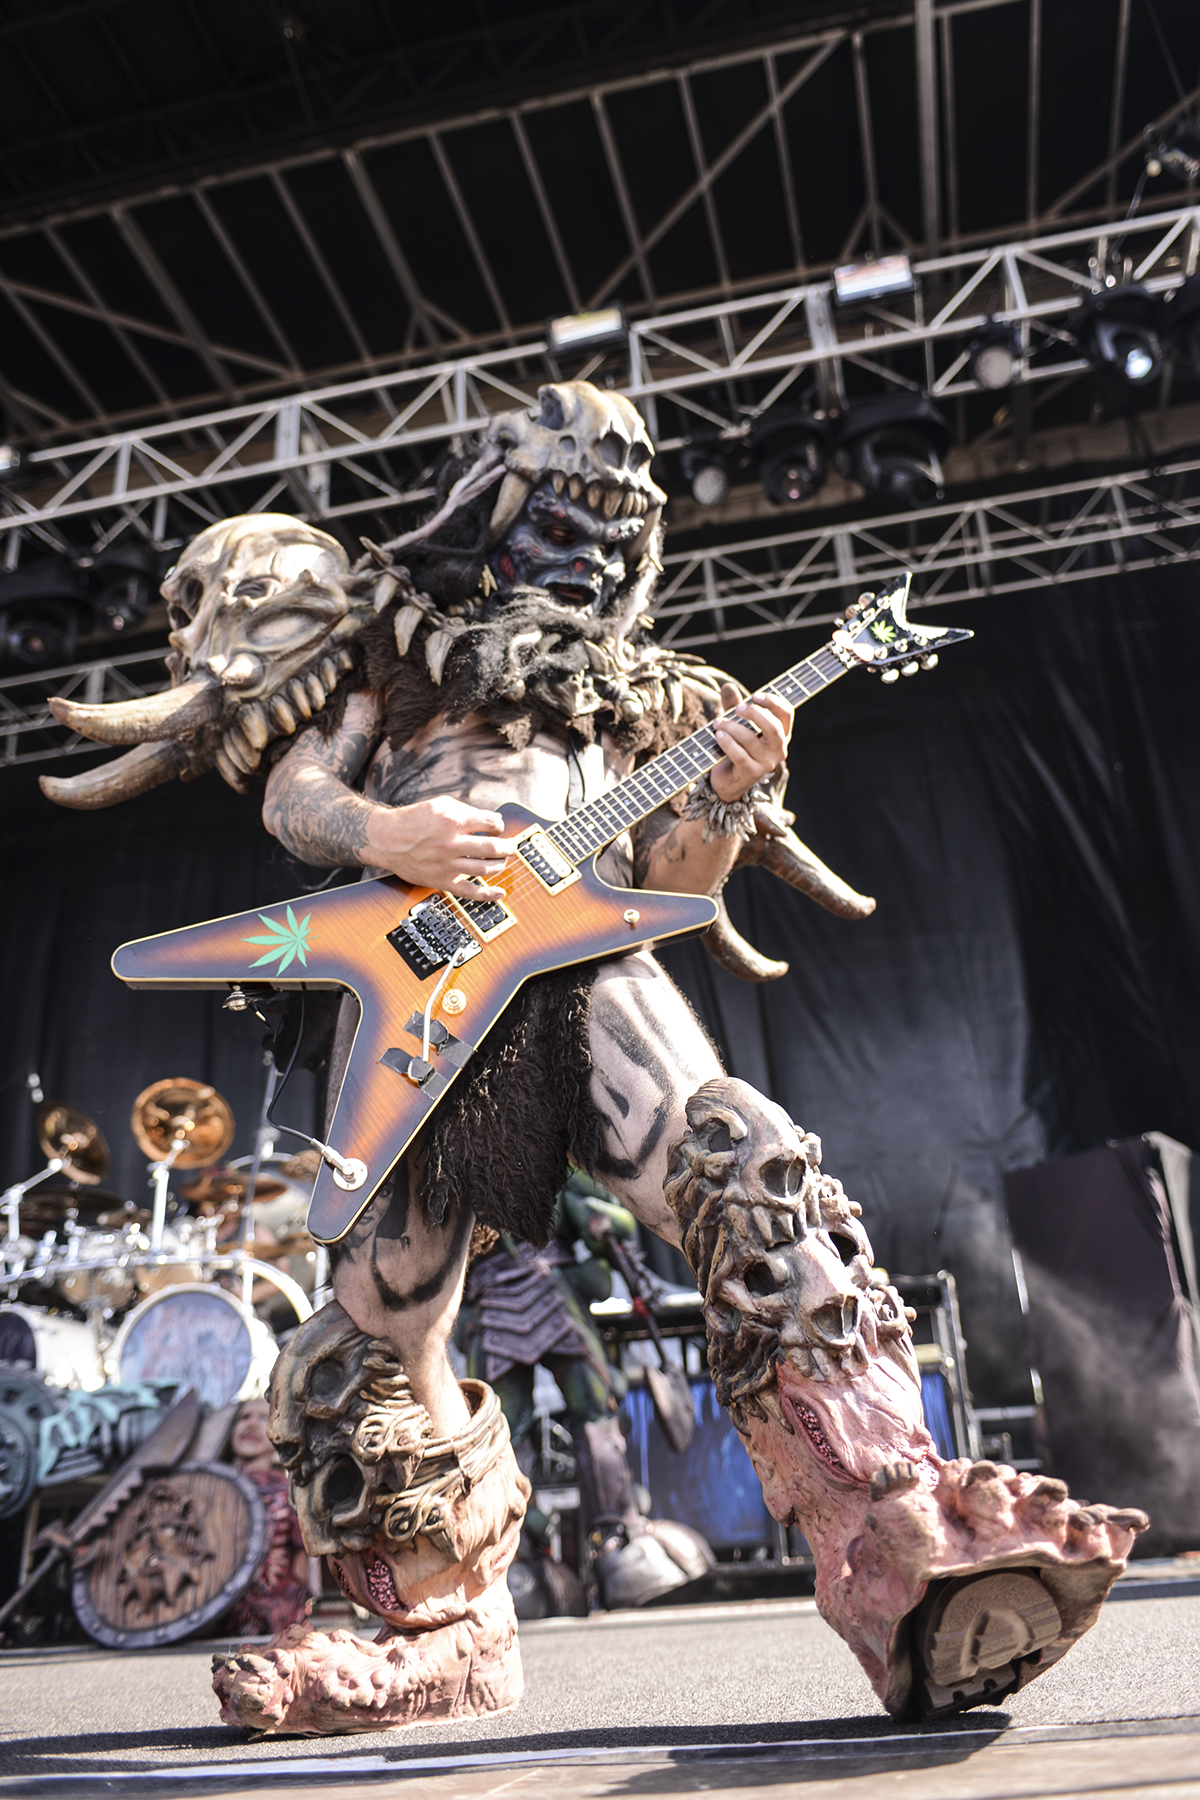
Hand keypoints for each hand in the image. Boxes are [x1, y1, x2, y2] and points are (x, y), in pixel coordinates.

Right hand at [364, 795, 518, 895]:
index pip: (491, 823)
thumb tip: (491, 820)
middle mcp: (452, 844)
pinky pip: (470, 892)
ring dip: (501, 865)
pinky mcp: (442, 881)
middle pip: (494, 848)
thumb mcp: (441, 804)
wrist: (387, 839)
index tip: (497, 828)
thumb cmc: (413, 820)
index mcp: (453, 821)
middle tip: (511, 846)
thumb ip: (466, 811)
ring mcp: (448, 865)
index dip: (499, 825)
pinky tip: (500, 893)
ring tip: (502, 861)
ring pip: (486, 869)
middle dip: (508, 847)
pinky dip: (488, 895)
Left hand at [710, 682, 792, 801]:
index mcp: (781, 734)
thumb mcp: (736, 723)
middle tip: (737, 708)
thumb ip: (734, 705)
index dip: (773, 702)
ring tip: (717, 722)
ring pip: (751, 740)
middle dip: (754, 714)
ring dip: (732, 728)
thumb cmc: (736, 747)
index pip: (786, 713)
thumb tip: (728, 685)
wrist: (728, 780)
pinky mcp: (752, 773)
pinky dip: (727, 743)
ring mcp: (767, 763)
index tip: (754, 696)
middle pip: (773, 727)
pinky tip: (717, 735)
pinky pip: (740, 756)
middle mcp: (778, 749)